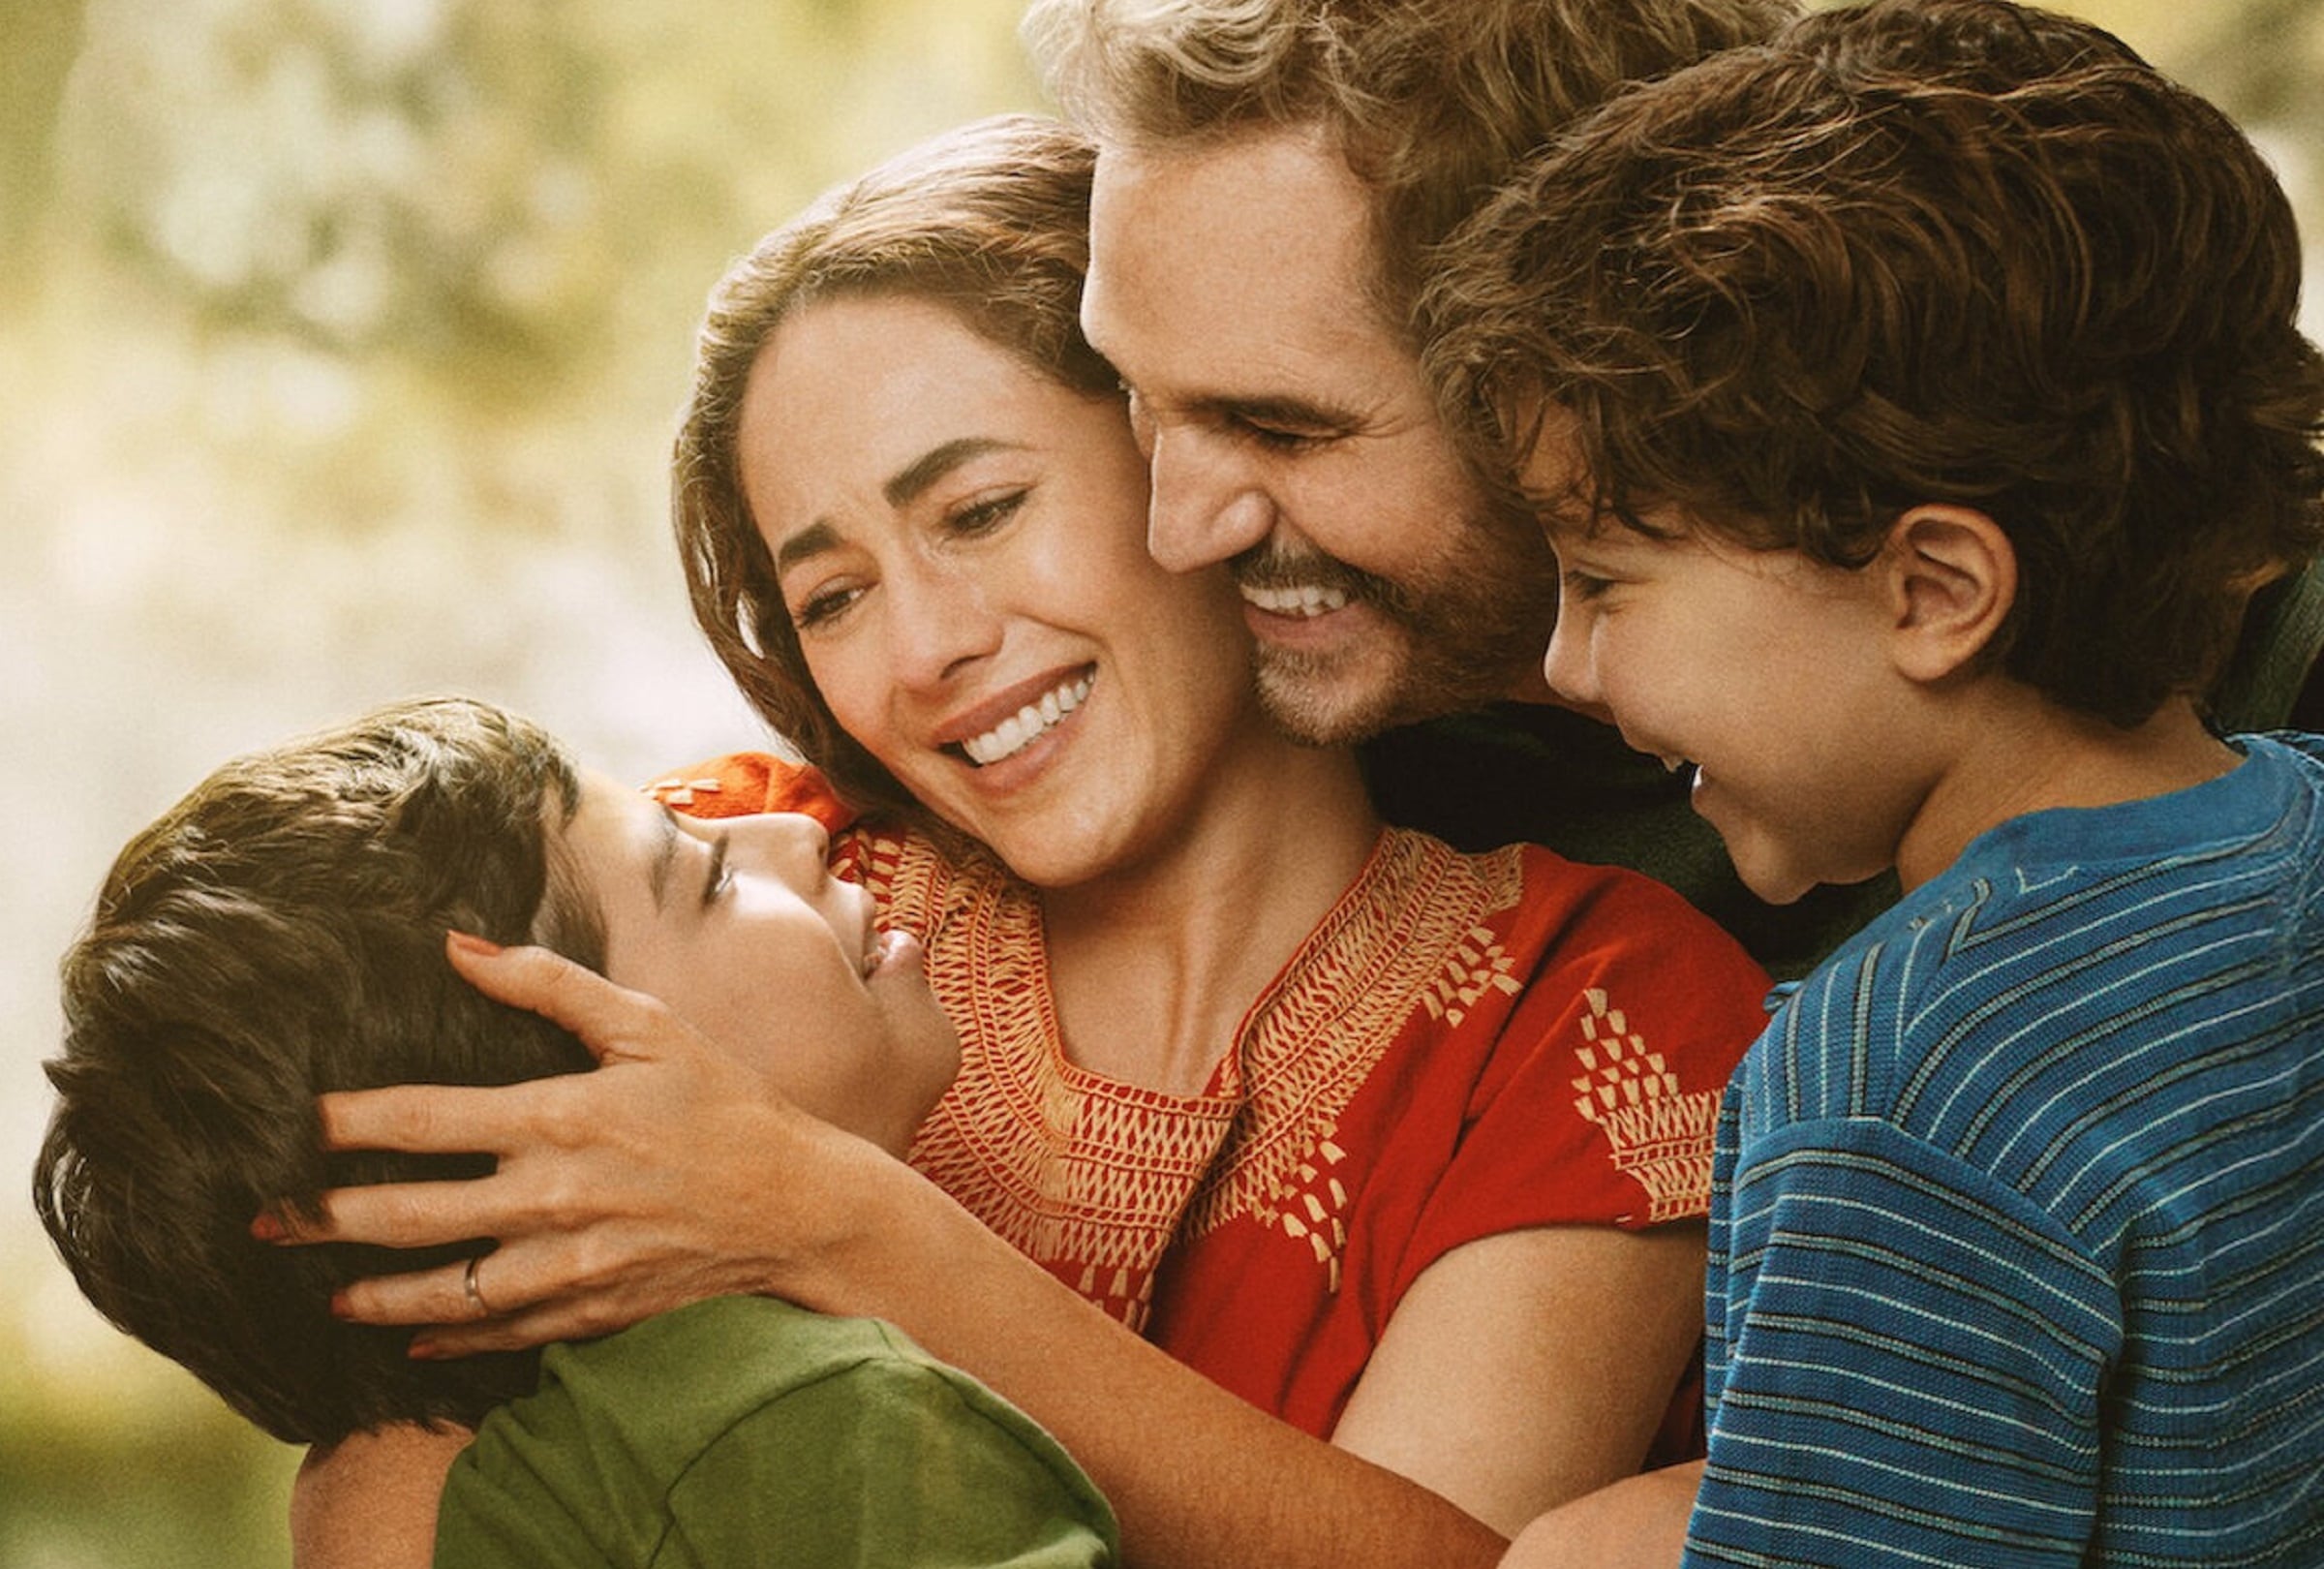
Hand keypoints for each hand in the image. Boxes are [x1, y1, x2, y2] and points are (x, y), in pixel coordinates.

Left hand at [262, 935, 897, 1356]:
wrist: (797, 1207)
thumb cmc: (725, 1105)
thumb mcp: (648, 1027)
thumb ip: (550, 985)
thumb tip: (460, 944)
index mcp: (557, 1117)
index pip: (421, 1121)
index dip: (345, 1122)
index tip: (293, 1120)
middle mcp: (549, 1199)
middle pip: (407, 1214)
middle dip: (324, 1216)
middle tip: (264, 1217)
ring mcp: (566, 1266)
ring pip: (440, 1292)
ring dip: (372, 1293)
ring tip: (326, 1290)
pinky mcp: (588, 1311)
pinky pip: (498, 1333)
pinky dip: (448, 1341)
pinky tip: (413, 1340)